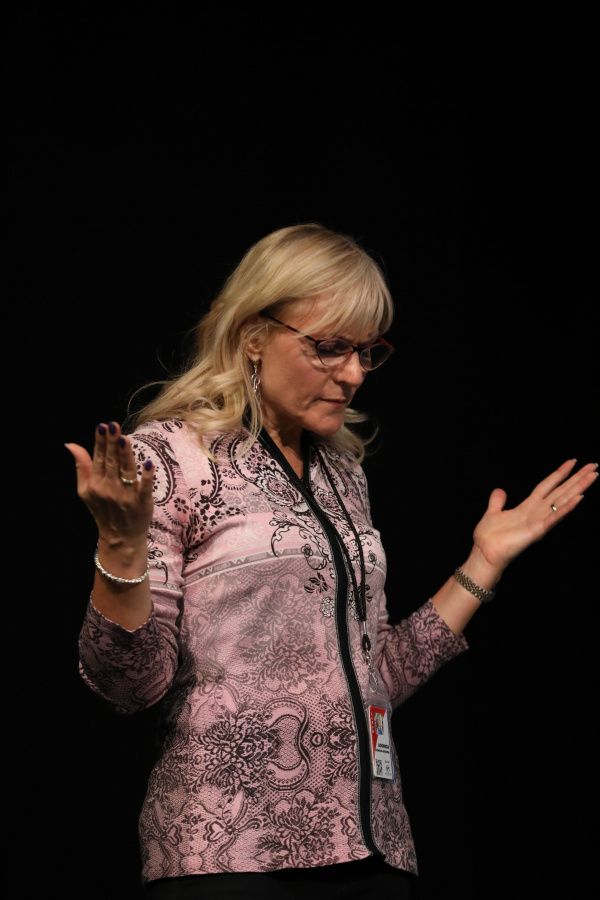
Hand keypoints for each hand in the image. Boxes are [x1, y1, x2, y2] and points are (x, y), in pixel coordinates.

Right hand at [66, 421, 153, 547]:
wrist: (120, 539)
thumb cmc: (103, 510)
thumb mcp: (85, 491)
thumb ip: (82, 466)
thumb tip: (71, 444)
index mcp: (95, 484)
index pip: (98, 459)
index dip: (100, 442)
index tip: (102, 426)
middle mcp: (108, 489)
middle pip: (111, 462)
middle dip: (111, 443)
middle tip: (112, 425)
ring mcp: (125, 497)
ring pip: (126, 471)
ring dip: (125, 454)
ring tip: (124, 438)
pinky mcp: (142, 503)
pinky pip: (144, 488)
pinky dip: (146, 477)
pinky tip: (148, 464)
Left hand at [472, 459, 597, 573]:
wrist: (484, 554)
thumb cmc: (489, 538)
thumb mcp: (493, 513)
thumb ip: (497, 502)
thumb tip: (500, 490)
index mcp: (528, 507)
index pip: (548, 486)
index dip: (560, 473)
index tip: (573, 462)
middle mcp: (537, 513)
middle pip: (561, 491)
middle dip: (577, 479)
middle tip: (593, 466)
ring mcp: (539, 521)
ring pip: (563, 501)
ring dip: (578, 488)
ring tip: (592, 476)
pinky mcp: (537, 531)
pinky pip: (554, 517)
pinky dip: (566, 508)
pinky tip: (579, 498)